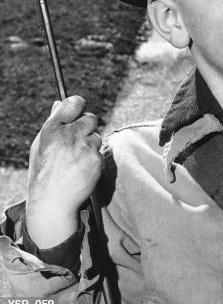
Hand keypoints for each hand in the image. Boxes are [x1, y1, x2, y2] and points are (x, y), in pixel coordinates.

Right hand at [26, 96, 101, 247]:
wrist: (52, 201)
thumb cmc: (44, 171)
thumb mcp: (41, 145)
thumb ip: (53, 123)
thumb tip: (59, 102)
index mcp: (52, 129)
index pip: (73, 102)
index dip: (78, 104)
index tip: (79, 108)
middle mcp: (68, 135)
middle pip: (91, 118)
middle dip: (87, 126)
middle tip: (78, 139)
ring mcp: (84, 147)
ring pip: (96, 136)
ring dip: (89, 145)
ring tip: (75, 160)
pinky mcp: (96, 159)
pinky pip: (99, 152)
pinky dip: (93, 159)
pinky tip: (81, 169)